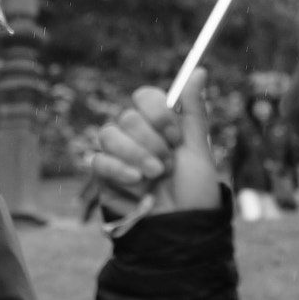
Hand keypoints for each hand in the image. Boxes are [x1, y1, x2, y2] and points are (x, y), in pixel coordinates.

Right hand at [89, 72, 220, 217]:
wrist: (181, 228)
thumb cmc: (195, 192)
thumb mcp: (199, 150)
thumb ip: (193, 111)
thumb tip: (200, 71)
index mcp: (159, 126)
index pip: (144, 96)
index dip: (157, 112)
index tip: (175, 136)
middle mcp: (136, 136)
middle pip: (127, 116)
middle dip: (152, 142)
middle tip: (168, 163)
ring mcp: (118, 155)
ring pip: (109, 135)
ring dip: (137, 155)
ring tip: (155, 175)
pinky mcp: (104, 176)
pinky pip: (98, 160)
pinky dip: (119, 169)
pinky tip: (137, 181)